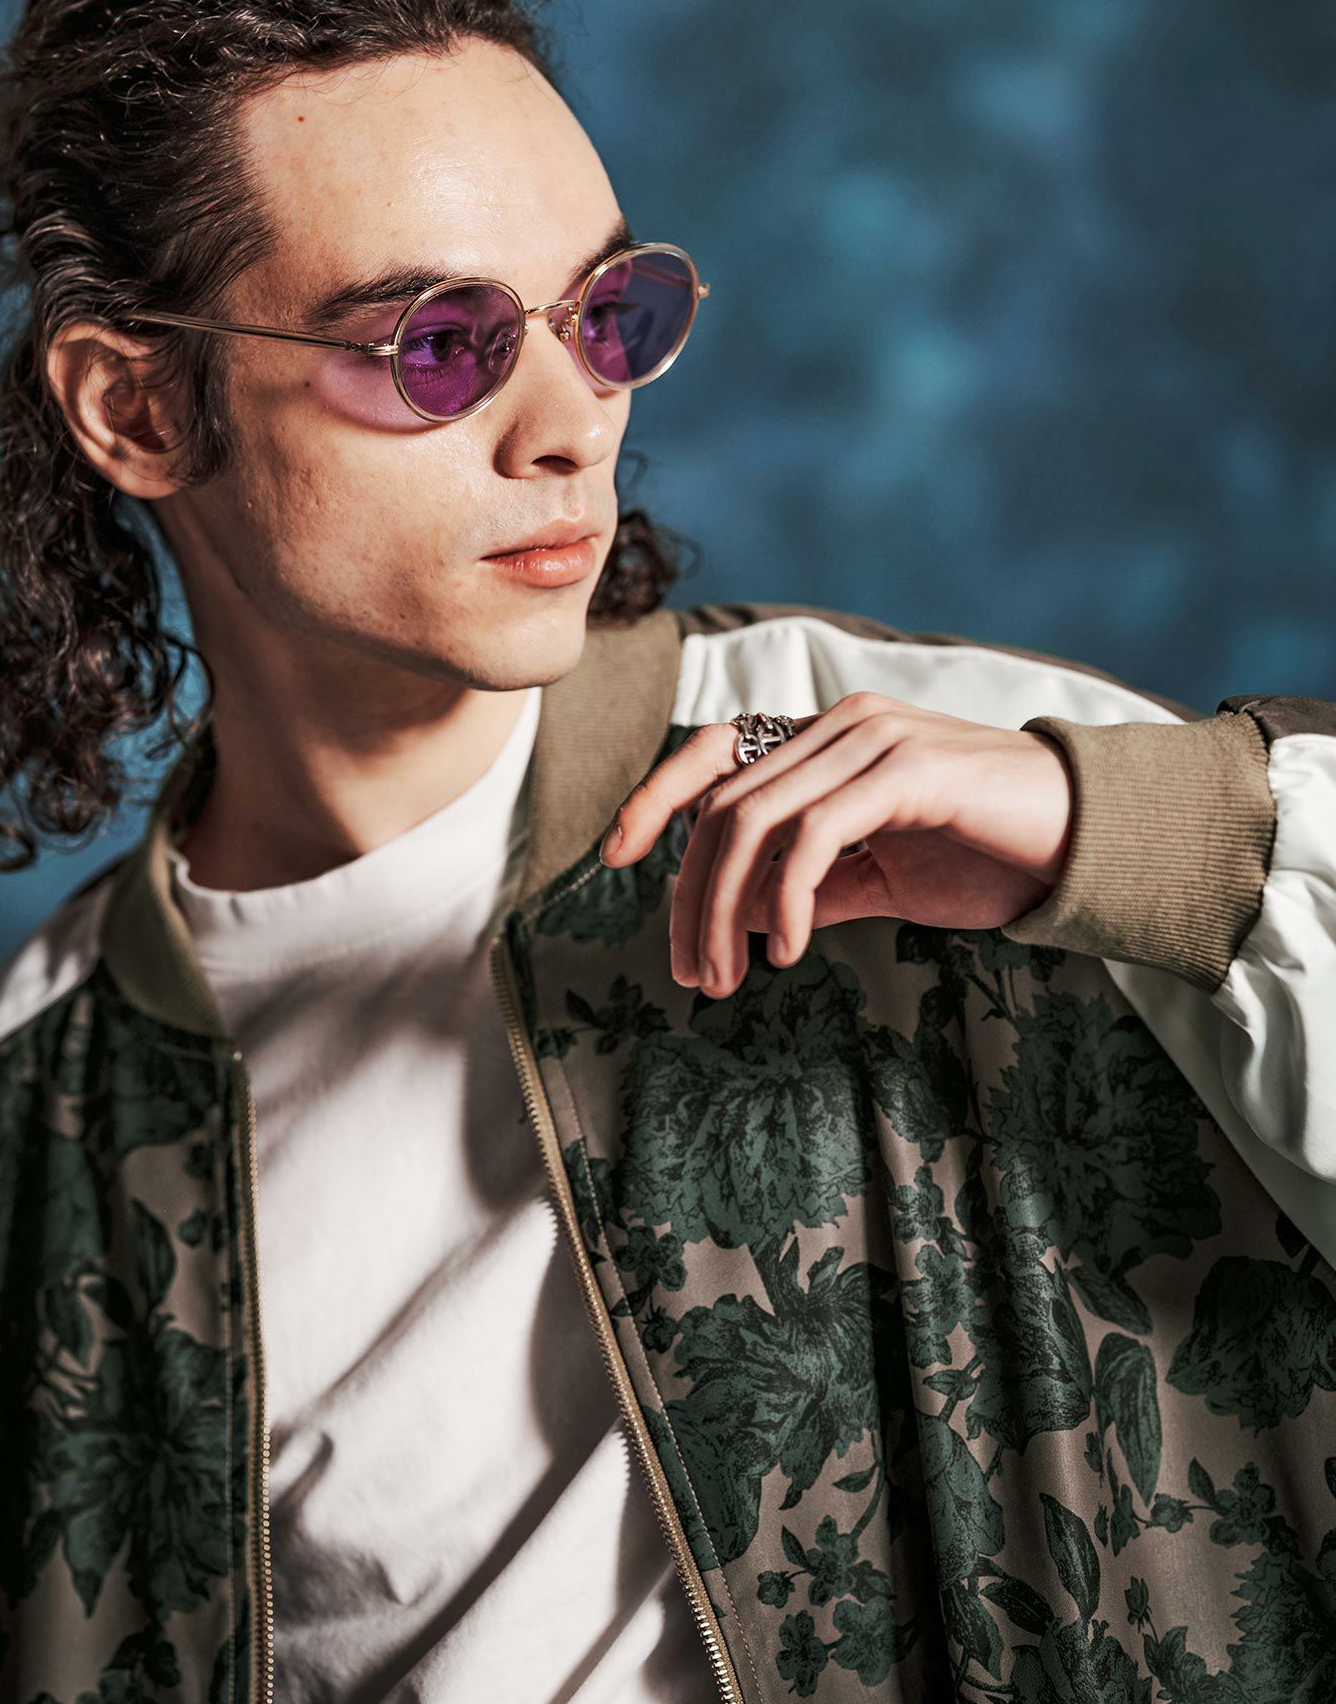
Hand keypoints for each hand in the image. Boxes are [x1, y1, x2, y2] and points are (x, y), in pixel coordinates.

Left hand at [598, 690, 1075, 997]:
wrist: (1088, 843)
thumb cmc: (989, 855)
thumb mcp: (882, 877)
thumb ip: (813, 885)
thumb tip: (737, 919)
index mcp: (829, 739)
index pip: (714, 753)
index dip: (656, 798)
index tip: (614, 858)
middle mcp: (840, 725)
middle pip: (722, 805)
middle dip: (690, 896)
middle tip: (690, 973)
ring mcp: (873, 740)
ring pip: (753, 820)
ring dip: (725, 909)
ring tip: (728, 978)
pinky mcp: (907, 771)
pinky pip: (812, 836)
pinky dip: (782, 900)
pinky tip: (783, 952)